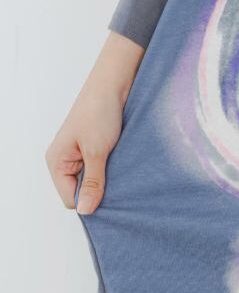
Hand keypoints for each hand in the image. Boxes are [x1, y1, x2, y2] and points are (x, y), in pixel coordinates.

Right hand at [45, 30, 143, 213]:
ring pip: (95, 179)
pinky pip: (105, 167)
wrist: (115, 82)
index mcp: (57, 162)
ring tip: (124, 172)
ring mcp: (82, 153)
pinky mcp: (98, 146)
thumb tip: (86, 209)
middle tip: (121, 186)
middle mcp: (67, 160)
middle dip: (100, 190)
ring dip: (110, 179)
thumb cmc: (99, 110)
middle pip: (82, 191)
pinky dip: (115, 168)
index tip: (110, 198)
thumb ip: (93, 181)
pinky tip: (126, 165)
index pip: (70, 198)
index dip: (89, 201)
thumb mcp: (96, 151)